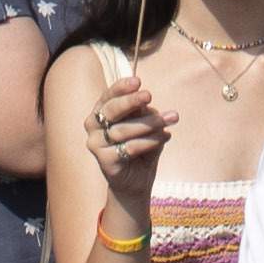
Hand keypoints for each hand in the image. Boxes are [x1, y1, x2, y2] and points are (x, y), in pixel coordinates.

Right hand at [86, 78, 169, 205]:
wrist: (136, 181)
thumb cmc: (140, 147)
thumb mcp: (144, 125)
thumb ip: (142, 113)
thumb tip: (146, 105)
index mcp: (100, 113)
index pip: (108, 96)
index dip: (121, 87)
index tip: (138, 81)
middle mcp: (93, 126)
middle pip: (111, 110)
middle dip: (132, 101)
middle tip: (149, 95)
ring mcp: (95, 144)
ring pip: (123, 130)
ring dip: (149, 123)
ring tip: (170, 119)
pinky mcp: (105, 161)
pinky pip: (129, 148)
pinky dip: (150, 141)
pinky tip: (165, 137)